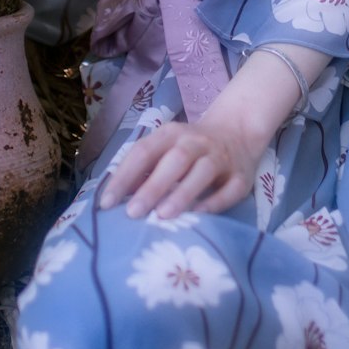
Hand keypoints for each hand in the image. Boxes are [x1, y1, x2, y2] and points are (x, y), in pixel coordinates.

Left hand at [98, 116, 264, 219]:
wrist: (237, 132)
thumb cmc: (188, 149)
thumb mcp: (164, 148)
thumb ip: (142, 169)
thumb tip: (114, 198)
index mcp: (171, 134)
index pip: (144, 151)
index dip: (124, 176)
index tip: (106, 203)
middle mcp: (196, 142)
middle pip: (175, 160)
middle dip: (153, 186)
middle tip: (133, 213)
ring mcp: (220, 158)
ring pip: (203, 172)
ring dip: (183, 193)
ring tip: (163, 216)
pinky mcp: (241, 177)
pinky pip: (230, 190)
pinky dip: (215, 202)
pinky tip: (199, 216)